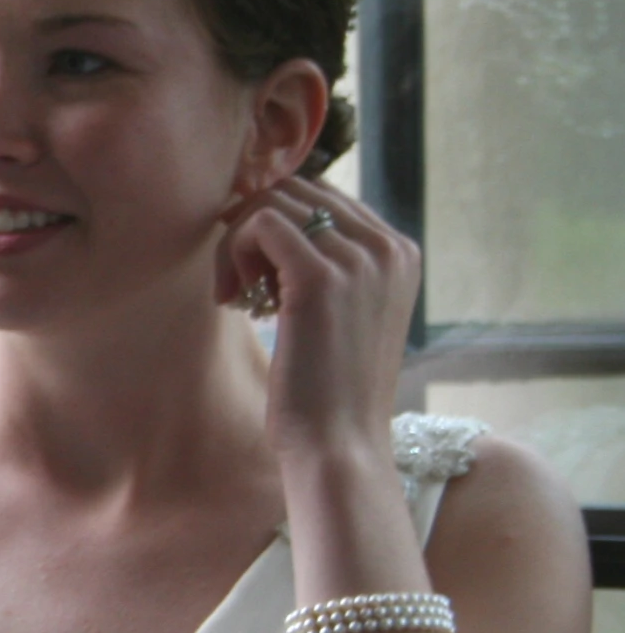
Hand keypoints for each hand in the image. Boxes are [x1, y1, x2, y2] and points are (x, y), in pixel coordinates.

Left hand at [216, 174, 420, 462]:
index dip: (272, 221)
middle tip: (238, 282)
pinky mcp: (322, 278)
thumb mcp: (340, 313)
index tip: (253, 271)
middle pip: (295, 189)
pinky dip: (232, 252)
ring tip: (236, 294)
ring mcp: (360, 260)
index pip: (321, 195)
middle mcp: (388, 247)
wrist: (337, 443)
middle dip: (251, 226)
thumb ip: (326, 263)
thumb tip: (270, 217)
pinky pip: (260, 223)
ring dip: (236, 242)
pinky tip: (233, 298)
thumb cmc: (327, 387)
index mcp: (399, 252)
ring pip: (273, 203)